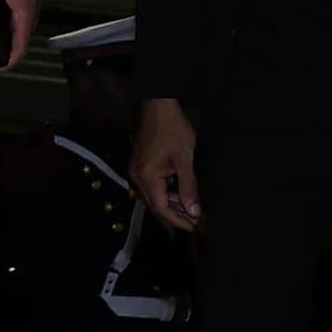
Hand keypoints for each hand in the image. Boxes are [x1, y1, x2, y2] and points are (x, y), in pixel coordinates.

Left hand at [0, 0, 46, 69]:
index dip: (10, 62)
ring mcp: (28, 9)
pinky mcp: (25, 2)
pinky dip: (7, 27)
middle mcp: (29, 16)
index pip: (20, 48)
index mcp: (24, 16)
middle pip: (19, 43)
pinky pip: (17, 22)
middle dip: (4, 52)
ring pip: (18, 32)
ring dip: (6, 39)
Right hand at [132, 96, 202, 233]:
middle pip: (155, 205)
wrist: (159, 105)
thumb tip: (194, 212)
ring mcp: (136, 170)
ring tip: (189, 209)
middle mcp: (137, 177)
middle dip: (174, 215)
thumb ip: (188, 187)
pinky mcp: (139, 165)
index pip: (161, 207)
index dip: (177, 220)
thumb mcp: (185, 160)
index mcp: (147, 177)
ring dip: (170, 204)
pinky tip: (178, 194)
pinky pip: (151, 187)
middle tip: (195, 221)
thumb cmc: (174, 130)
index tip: (194, 226)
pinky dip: (164, 193)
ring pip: (152, 197)